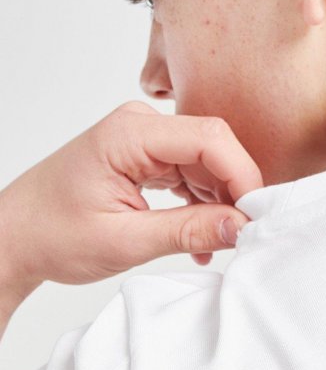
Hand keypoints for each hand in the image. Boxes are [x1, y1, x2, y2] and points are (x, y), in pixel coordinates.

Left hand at [0, 101, 263, 305]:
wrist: (13, 238)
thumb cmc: (50, 234)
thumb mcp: (124, 242)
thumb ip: (187, 231)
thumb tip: (240, 227)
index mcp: (129, 133)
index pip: (209, 138)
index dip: (242, 174)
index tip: (255, 214)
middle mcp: (140, 126)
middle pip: (213, 147)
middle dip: (234, 190)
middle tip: (244, 233)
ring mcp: (144, 140)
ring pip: (207, 162)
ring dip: (219, 202)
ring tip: (216, 243)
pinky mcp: (146, 156)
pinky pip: (191, 172)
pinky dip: (202, 204)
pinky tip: (201, 237)